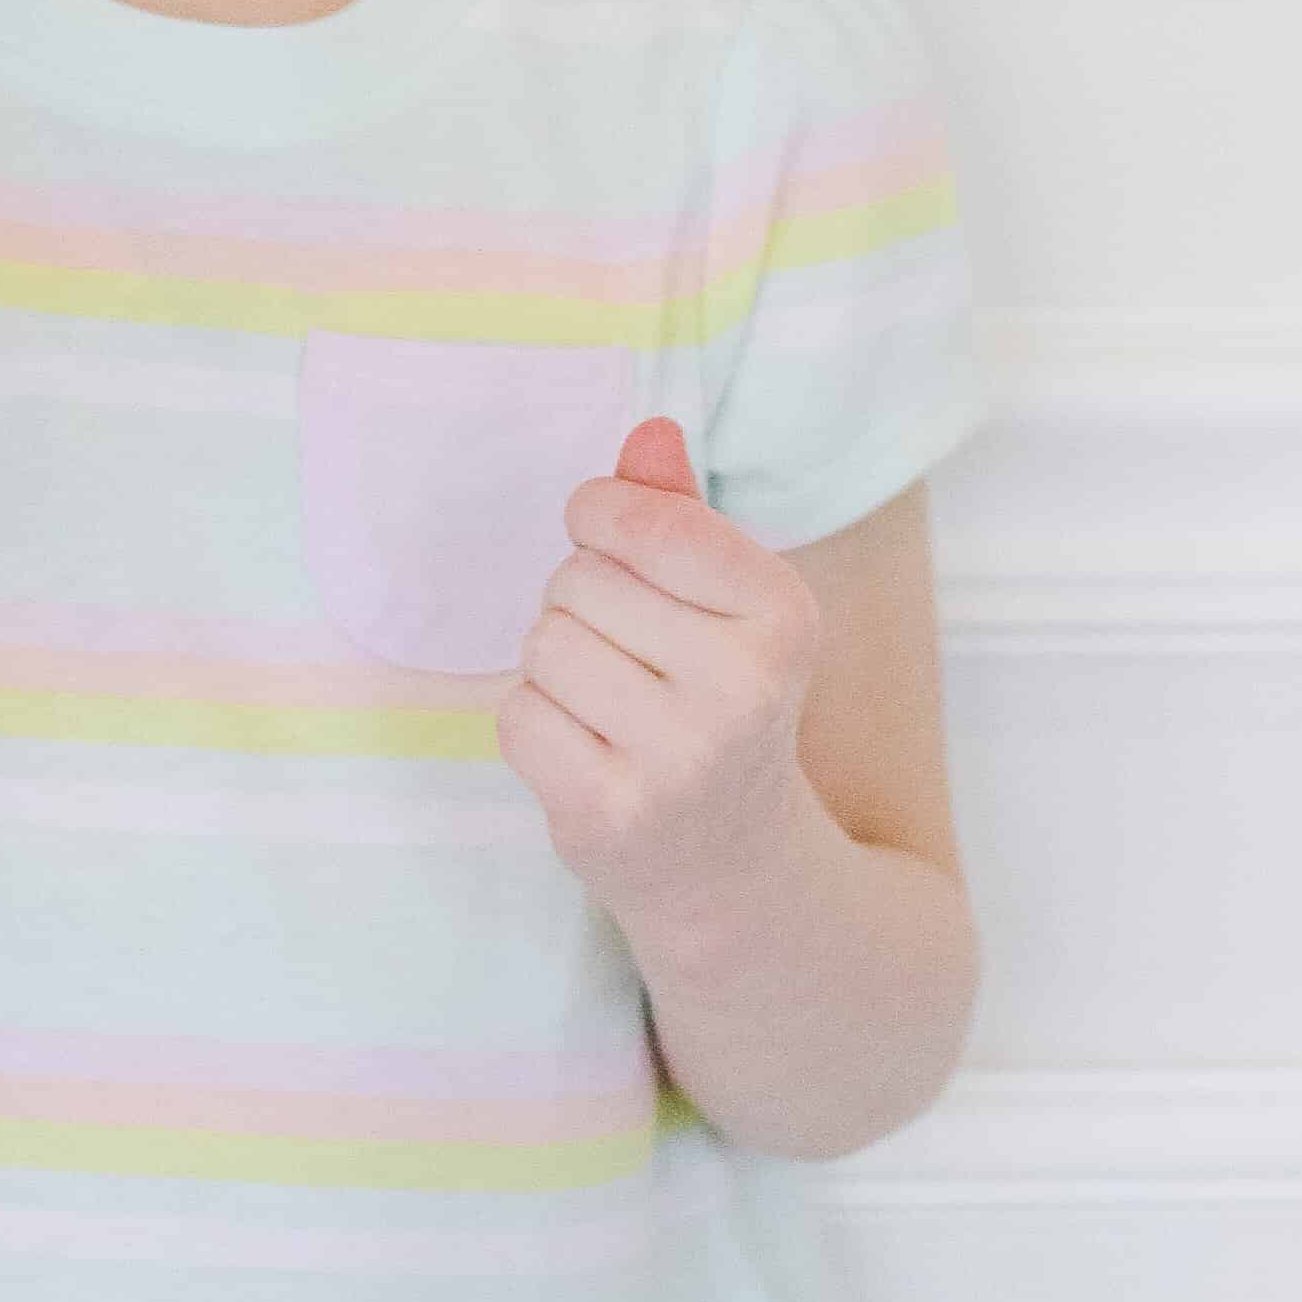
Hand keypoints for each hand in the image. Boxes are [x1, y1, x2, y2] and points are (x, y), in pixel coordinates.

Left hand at [497, 417, 825, 931]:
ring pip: (543, 644)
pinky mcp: (606, 814)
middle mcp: (742, 689)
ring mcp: (675, 760)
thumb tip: (647, 432)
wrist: (733, 868)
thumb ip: (682, 514)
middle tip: (632, 656)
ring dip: (556, 664)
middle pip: (580, 579)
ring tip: (611, 704)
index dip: (602, 515)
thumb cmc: (717, 705)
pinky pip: (517, 714)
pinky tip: (588, 750)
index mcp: (784, 618)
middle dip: (583, 603)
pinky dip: (535, 724)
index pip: (648, 519)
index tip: (608, 535)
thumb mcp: (727, 607)